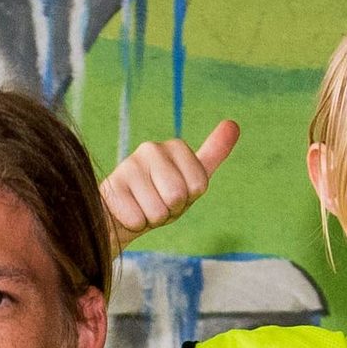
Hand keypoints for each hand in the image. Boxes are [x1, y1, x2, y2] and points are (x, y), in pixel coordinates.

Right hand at [102, 120, 237, 239]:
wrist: (121, 215)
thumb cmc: (159, 198)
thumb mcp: (190, 180)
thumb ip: (214, 153)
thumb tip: (234, 124)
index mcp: (176, 147)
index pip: (199, 184)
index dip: (189, 199)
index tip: (177, 195)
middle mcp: (152, 149)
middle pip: (178, 195)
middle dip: (171, 210)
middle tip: (158, 204)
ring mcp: (129, 165)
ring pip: (157, 210)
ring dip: (152, 218)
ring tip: (142, 207)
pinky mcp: (112, 186)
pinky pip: (137, 219)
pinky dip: (134, 223)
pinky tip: (127, 213)